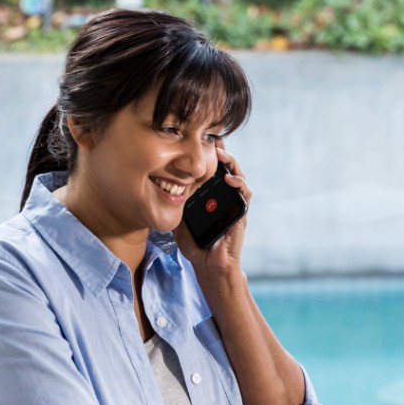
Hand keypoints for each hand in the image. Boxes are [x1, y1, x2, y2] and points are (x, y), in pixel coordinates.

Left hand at [174, 145, 250, 276]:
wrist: (209, 266)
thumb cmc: (196, 245)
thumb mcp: (179, 221)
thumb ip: (174, 206)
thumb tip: (159, 191)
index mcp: (209, 196)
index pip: (210, 169)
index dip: (207, 153)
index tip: (198, 139)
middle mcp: (223, 197)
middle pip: (226, 167)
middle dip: (221, 151)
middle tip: (212, 138)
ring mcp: (234, 203)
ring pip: (237, 175)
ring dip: (231, 162)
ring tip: (221, 153)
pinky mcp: (241, 213)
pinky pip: (244, 194)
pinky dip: (239, 183)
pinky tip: (229, 178)